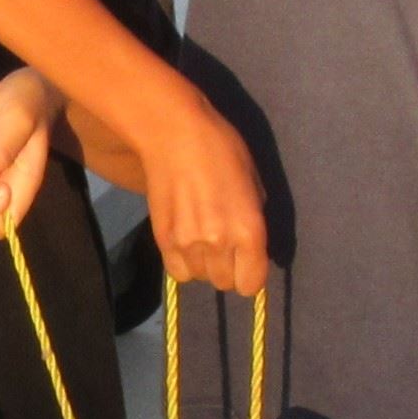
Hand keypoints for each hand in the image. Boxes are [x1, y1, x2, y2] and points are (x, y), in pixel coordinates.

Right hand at [139, 91, 266, 293]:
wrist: (174, 135)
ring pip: (202, 278)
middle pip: (225, 283)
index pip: (252, 283)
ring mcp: (188, 244)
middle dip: (229, 269)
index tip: (248, 262)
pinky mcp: (163, 240)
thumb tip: (253, 247)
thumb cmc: (222, 150)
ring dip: (206, 265)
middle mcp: (219, 244)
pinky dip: (185, 265)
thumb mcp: (254, 184)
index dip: (252, 275)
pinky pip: (178, 273)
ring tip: (203, 240)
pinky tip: (187, 244)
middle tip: (225, 245)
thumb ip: (255, 221)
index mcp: (248, 230)